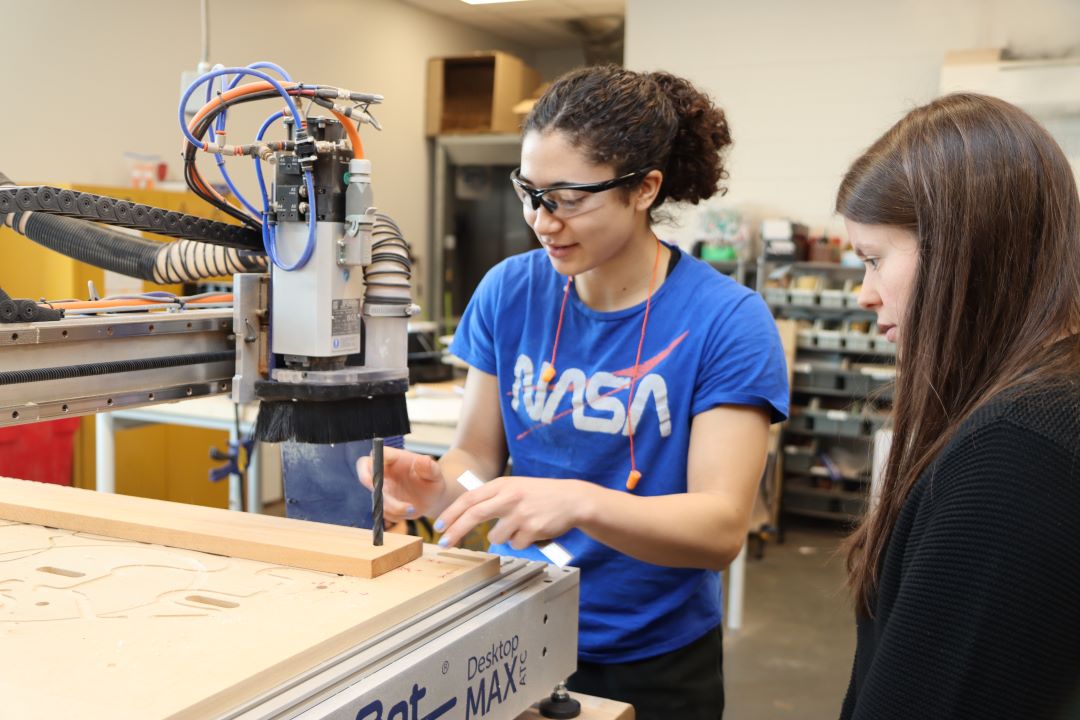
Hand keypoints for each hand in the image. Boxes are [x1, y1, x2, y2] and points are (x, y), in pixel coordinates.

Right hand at [357, 447, 446, 523]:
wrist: (432, 497)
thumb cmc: (432, 480)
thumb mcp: (435, 474)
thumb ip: (430, 468)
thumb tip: (423, 460)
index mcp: (393, 458)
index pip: (376, 454)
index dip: (374, 462)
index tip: (381, 474)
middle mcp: (383, 471)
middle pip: (366, 476)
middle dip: (377, 491)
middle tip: (391, 498)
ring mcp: (381, 488)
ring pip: (375, 498)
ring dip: (392, 507)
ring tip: (413, 509)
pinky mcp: (382, 503)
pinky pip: (382, 511)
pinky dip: (395, 515)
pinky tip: (409, 512)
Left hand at [433, 476, 592, 549]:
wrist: (572, 499)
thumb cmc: (540, 495)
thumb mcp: (515, 488)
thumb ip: (492, 497)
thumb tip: (465, 514)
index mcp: (503, 485)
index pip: (469, 499)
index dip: (452, 513)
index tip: (439, 526)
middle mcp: (510, 496)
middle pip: (474, 515)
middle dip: (456, 531)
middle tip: (444, 544)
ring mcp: (521, 513)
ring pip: (497, 536)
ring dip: (504, 537)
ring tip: (521, 527)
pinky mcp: (533, 528)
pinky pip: (516, 544)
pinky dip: (521, 542)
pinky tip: (534, 531)